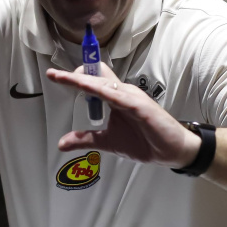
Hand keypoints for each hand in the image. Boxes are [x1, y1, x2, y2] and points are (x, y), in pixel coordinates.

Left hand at [46, 64, 200, 167]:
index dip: (75, 76)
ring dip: (85, 80)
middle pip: (96, 76)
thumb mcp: (107, 141)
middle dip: (75, 75)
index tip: (54, 75)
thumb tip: (62, 143)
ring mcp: (132, 98)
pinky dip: (106, 92)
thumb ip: (86, 139)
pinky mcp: (141, 107)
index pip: (93, 79)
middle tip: (54, 75)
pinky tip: (94, 90)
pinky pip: (121, 97)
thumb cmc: (144, 141)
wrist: (171, 151)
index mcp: (115, 97)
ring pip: (105, 83)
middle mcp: (122, 92)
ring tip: (67, 78)